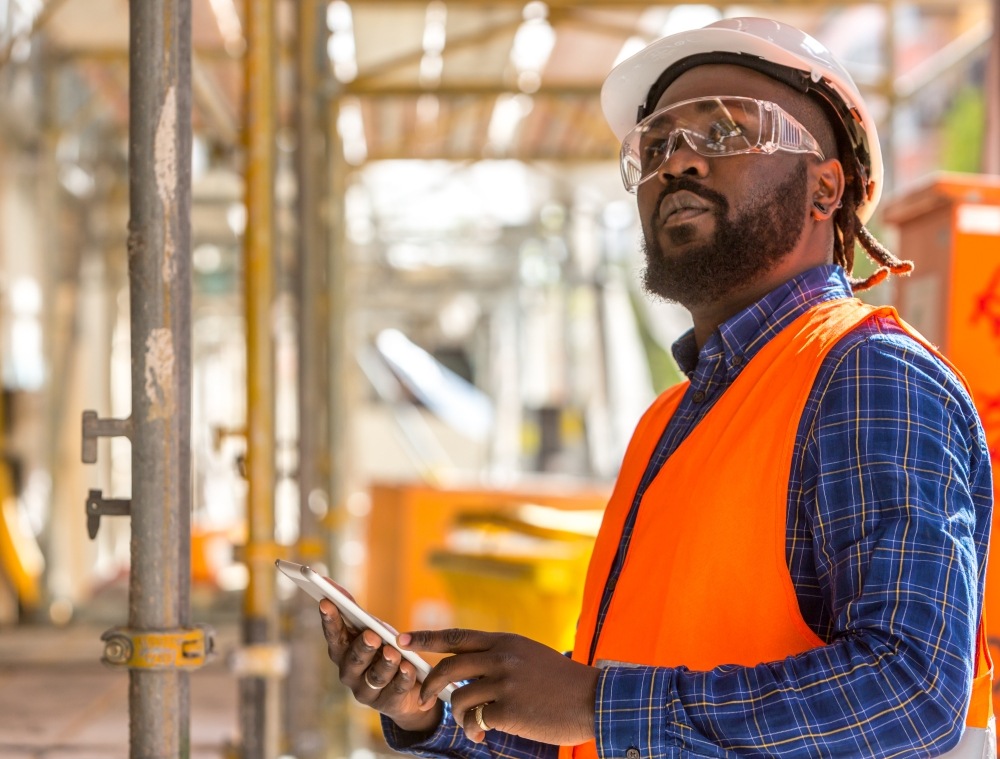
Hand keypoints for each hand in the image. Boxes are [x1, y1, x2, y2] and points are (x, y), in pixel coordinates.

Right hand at [319, 596, 441, 733]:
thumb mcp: (371, 630)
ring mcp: (367, 690)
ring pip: (375, 676)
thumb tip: (334, 587)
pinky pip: (396, 689)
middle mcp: (349, 673)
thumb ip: (355, 613)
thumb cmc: (383, 649)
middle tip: (372, 636)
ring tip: (394, 652)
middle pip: (353, 660)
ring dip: (385, 663)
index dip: (329, 620)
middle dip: (362, 647)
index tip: (326, 601)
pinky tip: (408, 667)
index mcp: (343, 652)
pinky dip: (403, 677)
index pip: (333, 636)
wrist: (405, 687)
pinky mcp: (388, 702)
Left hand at [400, 629, 598, 744]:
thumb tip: (464, 667)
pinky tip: (485, 734)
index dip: (425, 637)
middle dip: (429, 683)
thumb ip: (498, 657)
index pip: (456, 636)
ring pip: (460, 697)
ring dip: (459, 715)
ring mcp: (505, 683)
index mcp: (505, 641)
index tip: (399, 638)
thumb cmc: (561, 682)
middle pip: (448, 667)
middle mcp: (502, 657)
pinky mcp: (509, 709)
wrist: (592, 700)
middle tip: (423, 696)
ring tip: (473, 725)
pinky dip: (475, 729)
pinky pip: (477, 720)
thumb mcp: (529, 656)